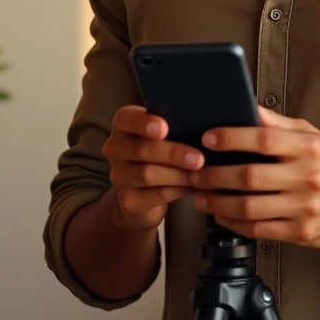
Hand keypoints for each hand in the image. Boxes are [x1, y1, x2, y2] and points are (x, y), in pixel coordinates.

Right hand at [102, 105, 204, 230]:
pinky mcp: (129, 201)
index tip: (165, 128)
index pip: (126, 118)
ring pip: (149, 174)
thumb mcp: (162, 135)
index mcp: (123, 125)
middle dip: (174, 154)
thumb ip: (174, 125)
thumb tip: (204, 122)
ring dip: (179, 174)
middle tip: (199, 158)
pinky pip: (157, 195)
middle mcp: (115, 149)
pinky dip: (180, 190)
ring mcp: (119, 177)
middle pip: (142, 149)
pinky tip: (197, 186)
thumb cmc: (160, 151)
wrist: (143, 192)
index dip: (144, 122)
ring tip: (202, 174)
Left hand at [187, 106, 319, 246]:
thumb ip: (277, 124)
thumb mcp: (310, 134)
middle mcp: (307, 177)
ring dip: (218, 203)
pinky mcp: (301, 233)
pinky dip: (235, 223)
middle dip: (215, 175)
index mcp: (308, 148)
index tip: (209, 138)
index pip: (264, 139)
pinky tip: (222, 215)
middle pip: (250, 177)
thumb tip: (247, 106)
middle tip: (195, 172)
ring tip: (201, 195)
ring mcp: (304, 208)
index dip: (232, 138)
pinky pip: (259, 229)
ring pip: (250, 207)